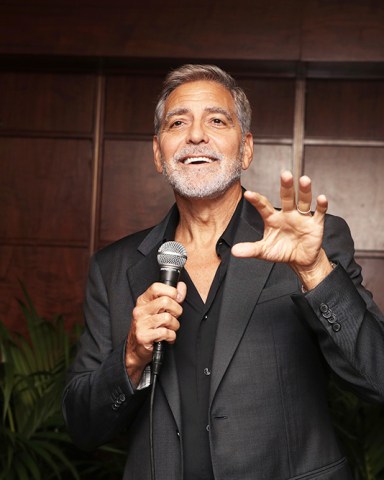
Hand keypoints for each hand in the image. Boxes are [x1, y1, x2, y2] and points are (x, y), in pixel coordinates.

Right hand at [126, 281, 186, 384]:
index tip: (177, 299)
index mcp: (143, 301)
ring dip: (174, 325)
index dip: (171, 291)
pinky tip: (167, 337)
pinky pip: (165, 333)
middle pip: (165, 301)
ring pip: (167, 318)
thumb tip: (181, 286)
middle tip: (174, 317)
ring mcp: (140, 323)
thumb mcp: (158, 309)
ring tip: (170, 329)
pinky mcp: (143, 336)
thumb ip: (171, 297)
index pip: (156, 287)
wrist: (135, 349)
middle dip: (176, 310)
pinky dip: (171, 336)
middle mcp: (140, 310)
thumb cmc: (149, 327)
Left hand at [232, 170, 332, 288]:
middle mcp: (287, 214)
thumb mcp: (264, 251)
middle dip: (286, 186)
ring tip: (304, 180)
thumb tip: (234, 251)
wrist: (300, 259)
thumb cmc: (281, 251)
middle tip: (285, 174)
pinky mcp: (315, 224)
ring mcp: (302, 217)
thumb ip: (250, 249)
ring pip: (304, 201)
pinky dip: (321, 206)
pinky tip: (321, 198)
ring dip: (305, 191)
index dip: (257, 200)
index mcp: (273, 218)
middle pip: (287, 197)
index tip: (248, 194)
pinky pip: (319, 213)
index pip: (264, 206)